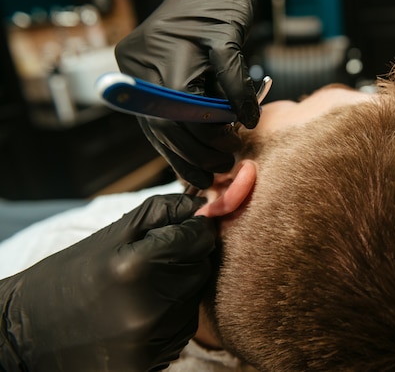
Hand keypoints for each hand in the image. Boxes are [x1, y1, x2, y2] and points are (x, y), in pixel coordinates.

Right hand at [0, 194, 214, 370]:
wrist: (27, 334)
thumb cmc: (69, 276)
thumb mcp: (109, 234)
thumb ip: (159, 213)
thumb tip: (198, 205)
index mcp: (135, 266)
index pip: (196, 239)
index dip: (194, 230)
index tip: (186, 229)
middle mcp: (147, 308)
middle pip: (199, 270)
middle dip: (186, 260)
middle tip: (157, 261)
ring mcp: (148, 341)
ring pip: (192, 302)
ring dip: (178, 291)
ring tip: (143, 290)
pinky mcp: (147, 364)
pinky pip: (180, 332)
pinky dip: (170, 319)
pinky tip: (141, 314)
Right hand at [115, 0, 256, 187]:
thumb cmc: (219, 0)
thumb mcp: (232, 38)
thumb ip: (236, 83)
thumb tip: (244, 121)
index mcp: (163, 57)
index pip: (180, 116)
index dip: (205, 140)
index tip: (229, 153)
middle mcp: (140, 68)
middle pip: (163, 127)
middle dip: (194, 153)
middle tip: (221, 168)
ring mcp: (136, 72)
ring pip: (155, 127)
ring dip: (181, 153)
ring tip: (207, 171)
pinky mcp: (139, 74)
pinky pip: (155, 115)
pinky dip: (174, 135)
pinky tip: (190, 153)